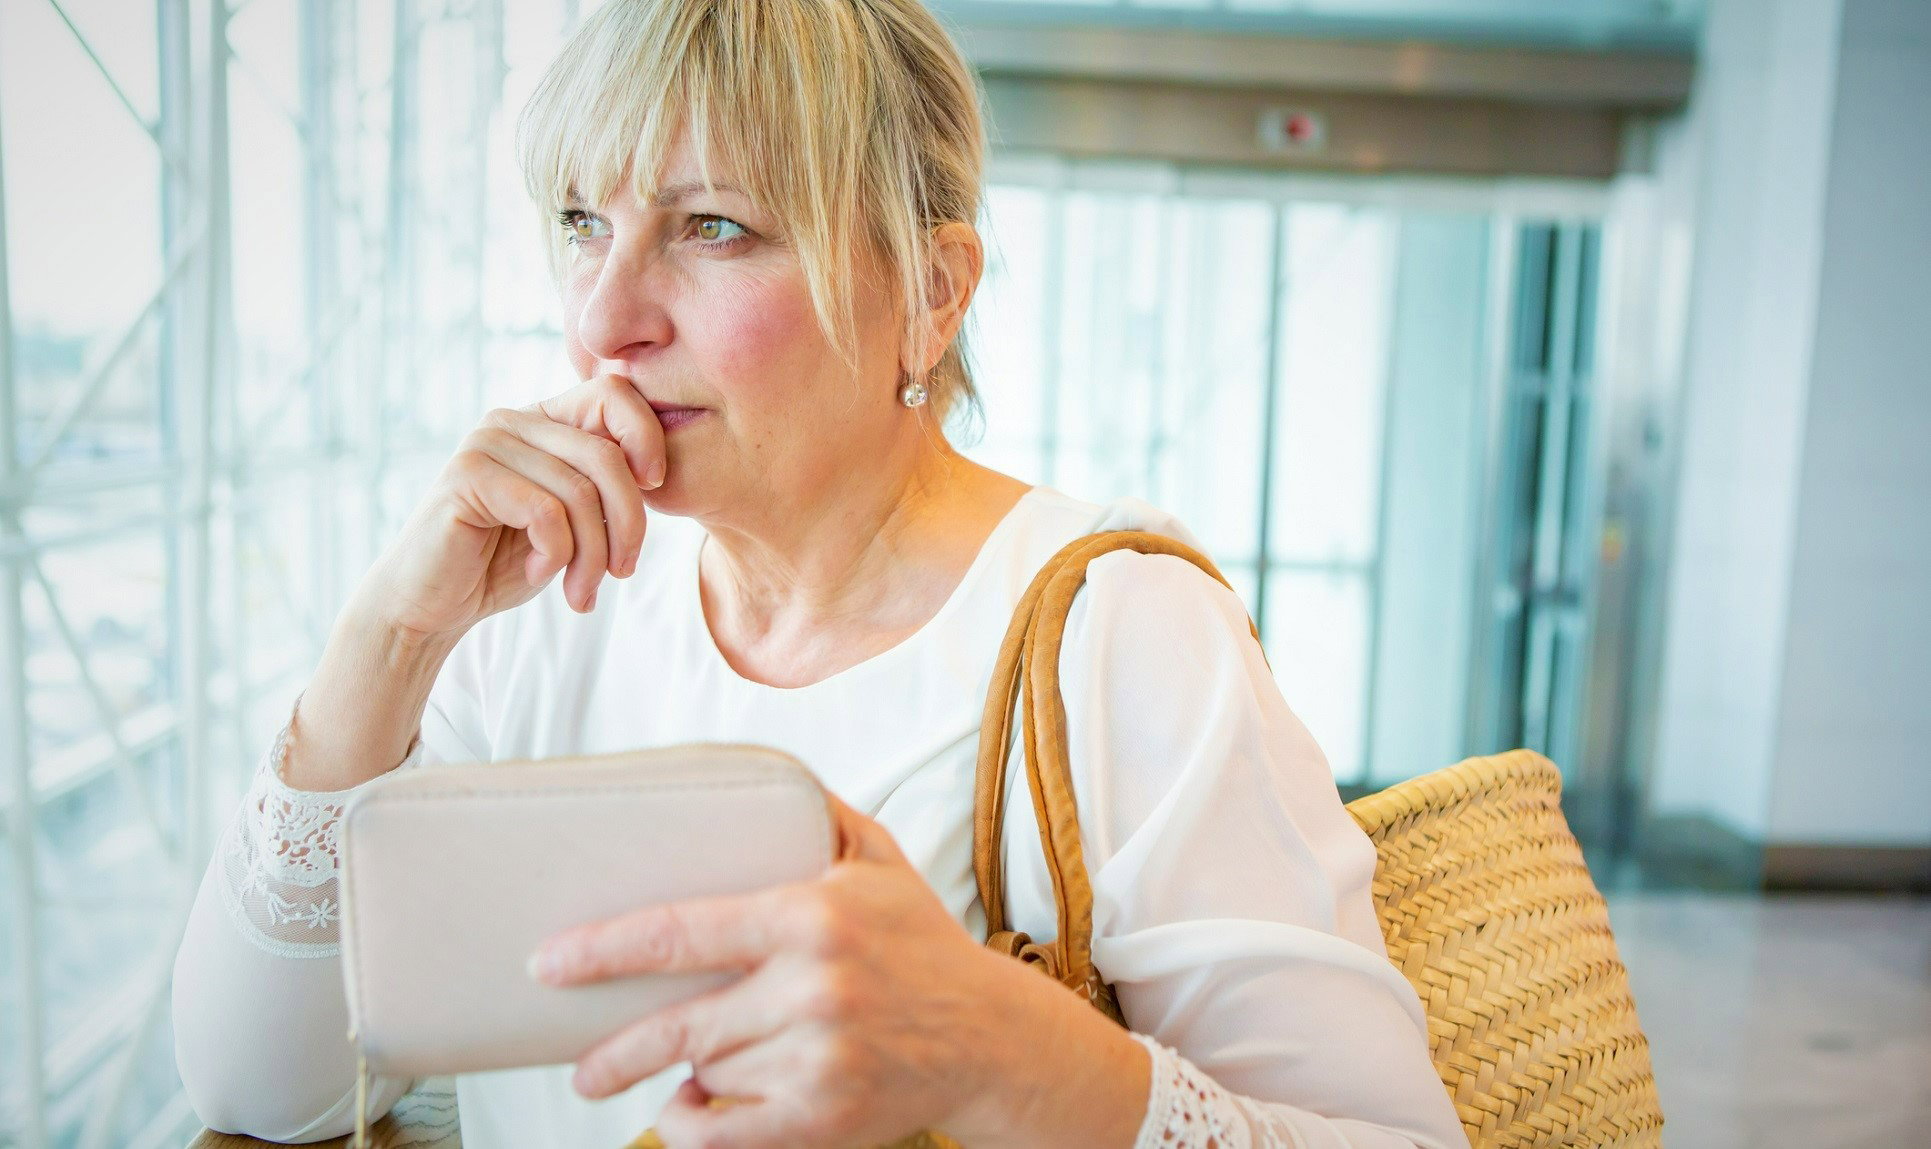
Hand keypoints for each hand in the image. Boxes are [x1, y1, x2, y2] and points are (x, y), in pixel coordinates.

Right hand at [356, 373, 666, 641]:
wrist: (434, 605)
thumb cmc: (507, 563)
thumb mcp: (573, 520)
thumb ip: (604, 487)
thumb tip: (656, 471)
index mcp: (544, 419)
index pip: (615, 394)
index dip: (648, 438)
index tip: (654, 488)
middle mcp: (513, 419)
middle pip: (607, 456)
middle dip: (628, 524)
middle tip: (621, 573)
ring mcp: (486, 442)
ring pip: (580, 493)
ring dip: (592, 556)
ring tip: (580, 589)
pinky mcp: (466, 475)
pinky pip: (545, 513)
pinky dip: (555, 555)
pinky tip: (536, 573)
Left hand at [527, 791, 1150, 1148]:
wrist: (993, 1039)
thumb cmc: (923, 944)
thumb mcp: (881, 860)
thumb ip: (818, 812)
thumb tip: (757, 766)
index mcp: (812, 916)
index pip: (683, 931)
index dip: (604, 949)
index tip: (550, 962)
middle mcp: (813, 987)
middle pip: (679, 1025)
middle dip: (613, 1051)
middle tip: (580, 1064)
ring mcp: (818, 1056)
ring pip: (707, 1072)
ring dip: (681, 1077)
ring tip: (675, 1070)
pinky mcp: (824, 1116)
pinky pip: (727, 1131)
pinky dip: (695, 1124)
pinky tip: (690, 1107)